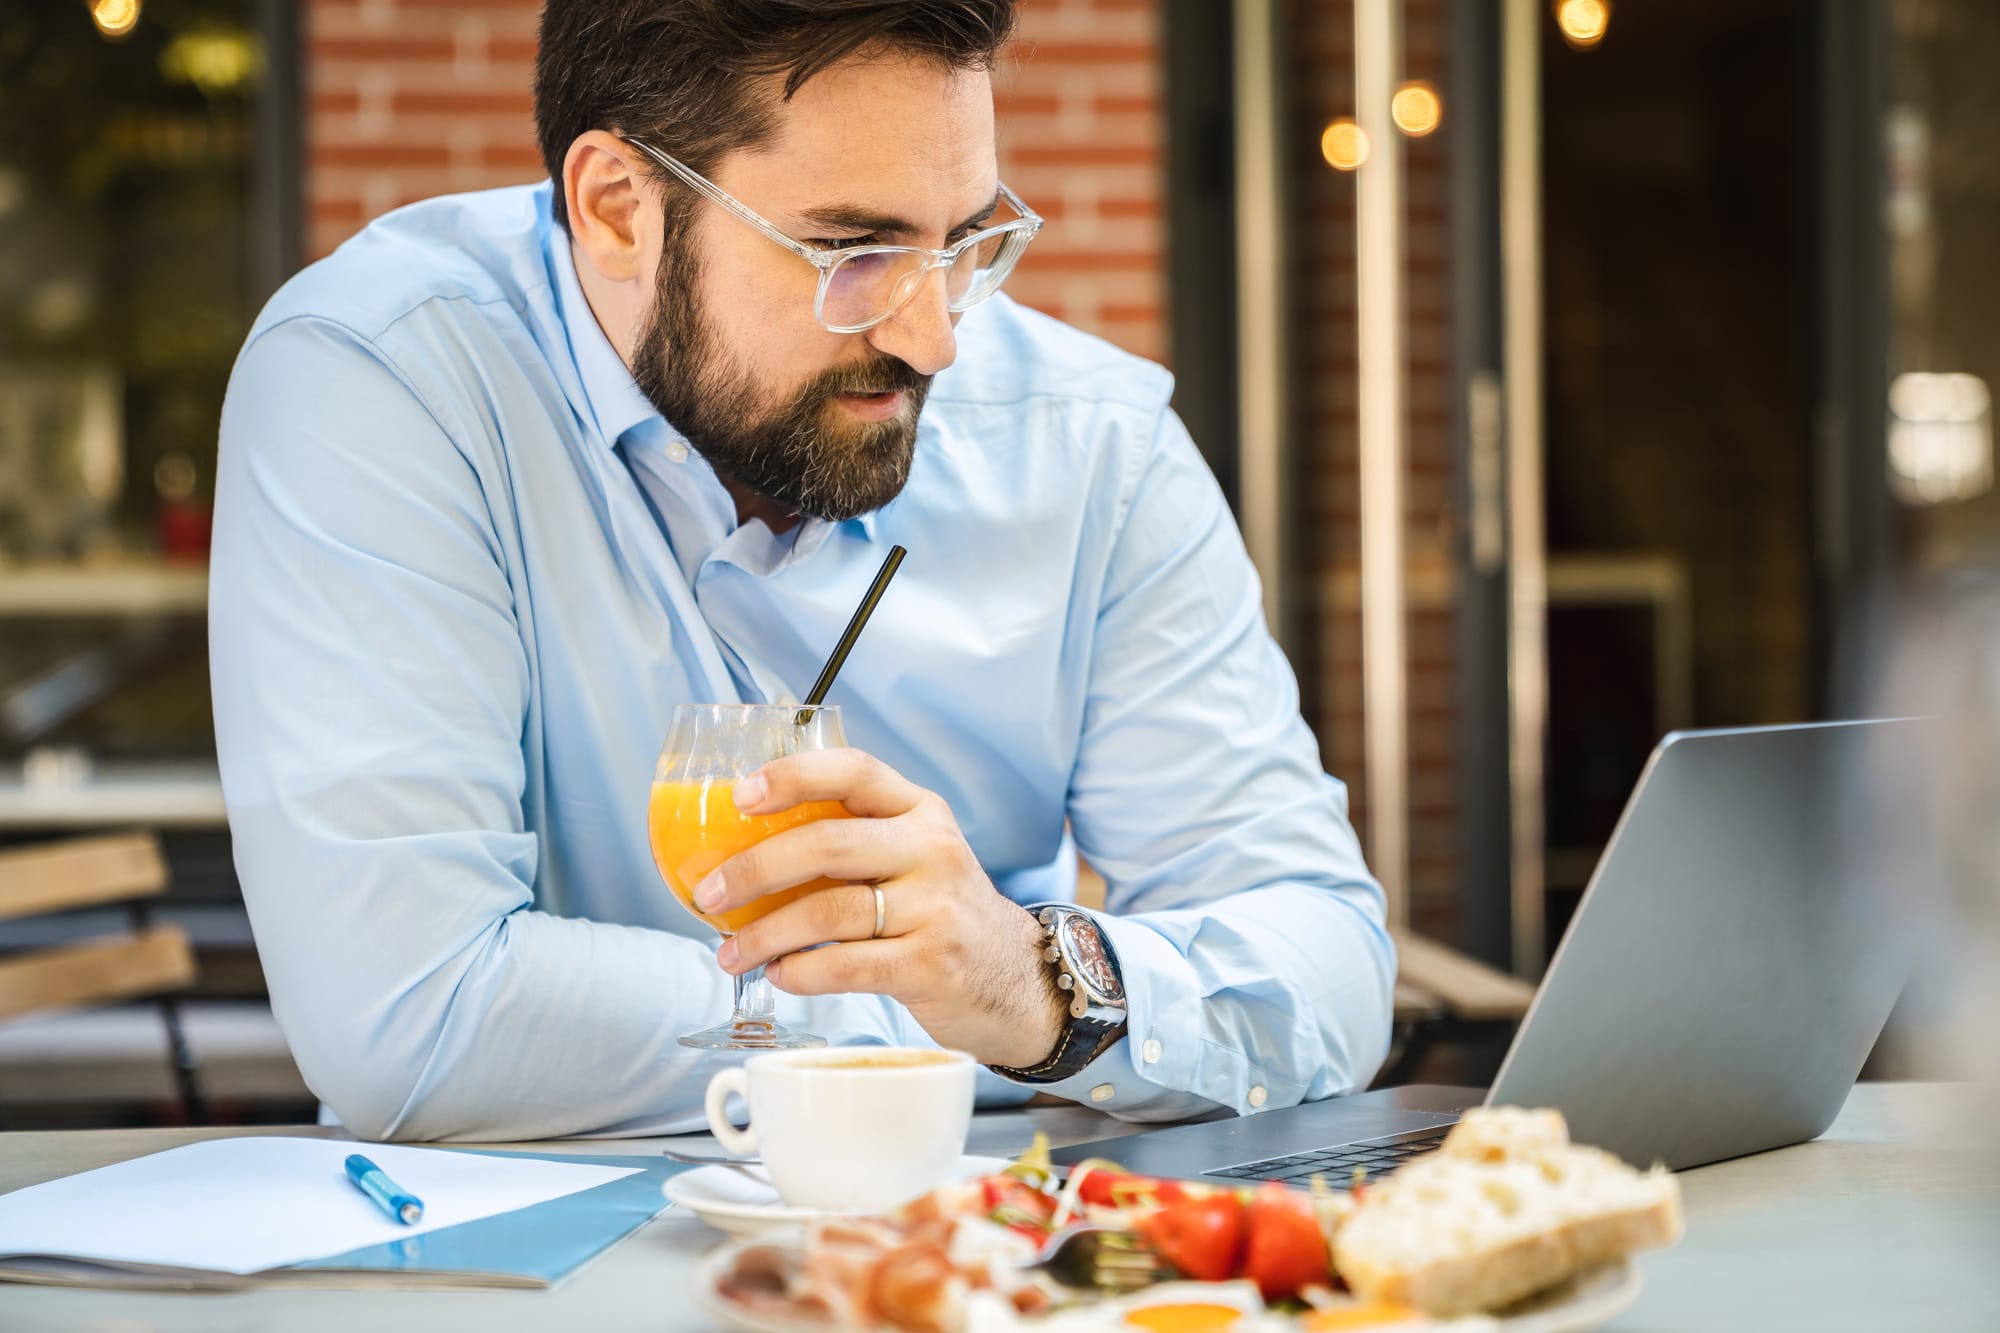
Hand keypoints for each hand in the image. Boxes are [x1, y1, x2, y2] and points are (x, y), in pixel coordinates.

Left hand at [693, 748, 1068, 1067]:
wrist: (1018, 978)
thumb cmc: (940, 912)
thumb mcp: (913, 856)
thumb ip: (851, 841)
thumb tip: (739, 851)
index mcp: (919, 810)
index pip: (854, 770)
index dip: (793, 775)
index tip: (741, 795)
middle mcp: (932, 849)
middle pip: (829, 844)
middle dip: (756, 868)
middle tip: (708, 892)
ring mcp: (936, 907)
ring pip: (830, 911)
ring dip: (766, 934)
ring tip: (730, 953)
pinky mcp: (933, 964)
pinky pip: (848, 965)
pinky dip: (801, 972)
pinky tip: (780, 975)